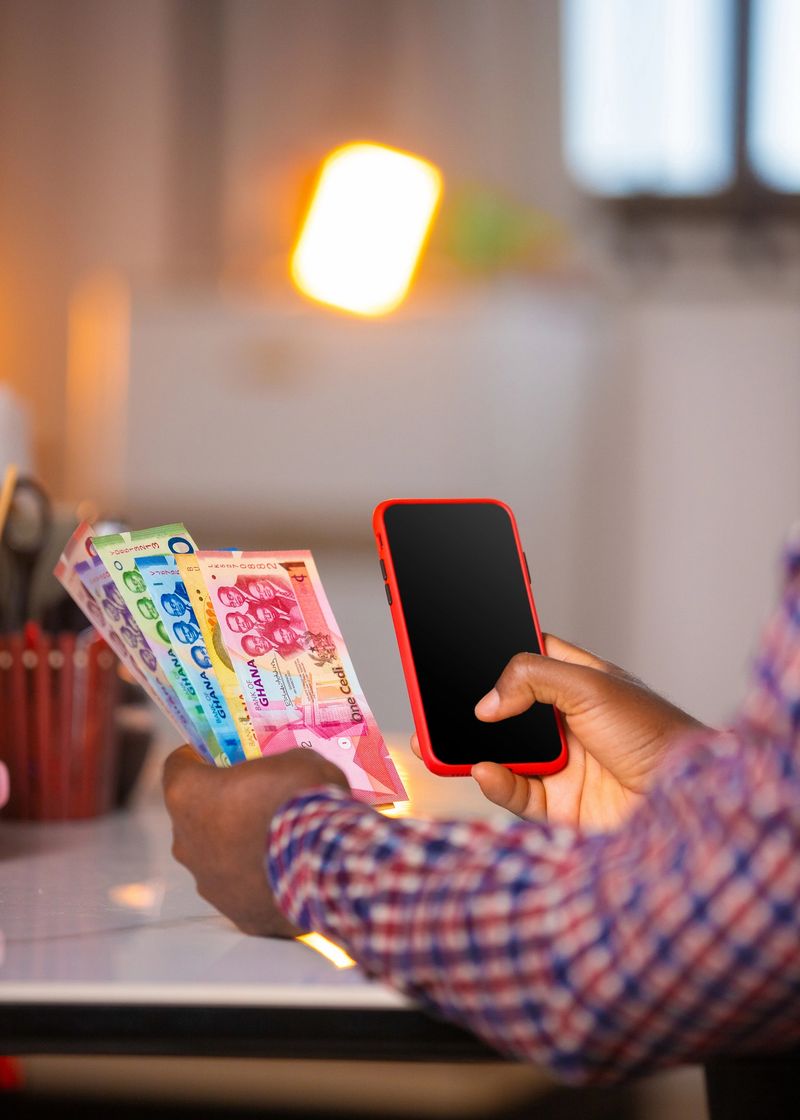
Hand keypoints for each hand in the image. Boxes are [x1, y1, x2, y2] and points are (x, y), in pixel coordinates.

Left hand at [163, 747, 348, 936]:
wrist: (325, 861)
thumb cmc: (299, 799)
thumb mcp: (294, 760)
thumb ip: (278, 766)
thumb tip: (286, 775)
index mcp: (188, 795)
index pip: (177, 767)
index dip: (200, 759)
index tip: (221, 756)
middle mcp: (184, 841)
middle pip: (195, 815)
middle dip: (223, 806)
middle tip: (258, 798)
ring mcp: (207, 882)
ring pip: (216, 857)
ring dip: (240, 846)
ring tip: (281, 840)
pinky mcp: (236, 914)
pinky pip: (244, 890)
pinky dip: (261, 880)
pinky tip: (291, 871)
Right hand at [413, 635, 705, 831]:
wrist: (687, 805)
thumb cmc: (659, 736)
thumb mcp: (592, 686)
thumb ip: (532, 678)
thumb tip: (486, 702)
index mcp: (581, 683)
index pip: (529, 658)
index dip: (495, 651)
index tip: (455, 642)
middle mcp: (568, 723)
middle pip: (505, 709)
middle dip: (469, 707)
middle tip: (430, 697)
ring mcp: (562, 765)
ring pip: (501, 752)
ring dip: (471, 747)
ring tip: (438, 740)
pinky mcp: (559, 806)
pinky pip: (513, 792)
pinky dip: (493, 782)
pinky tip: (482, 769)